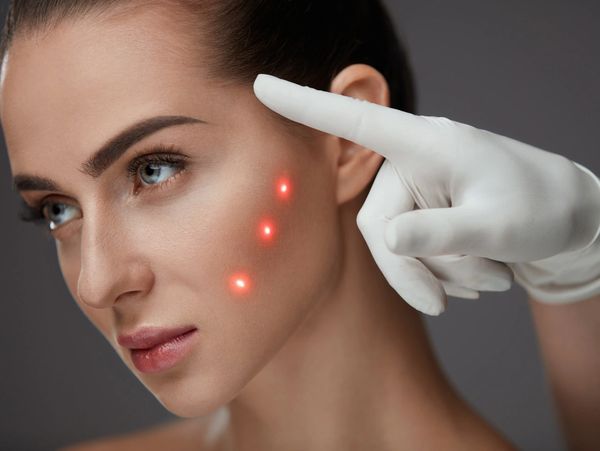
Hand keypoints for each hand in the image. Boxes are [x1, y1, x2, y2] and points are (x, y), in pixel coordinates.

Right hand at [253, 74, 599, 314]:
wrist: (567, 220)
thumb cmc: (540, 208)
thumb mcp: (497, 226)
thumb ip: (440, 234)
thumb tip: (387, 239)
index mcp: (428, 144)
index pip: (356, 122)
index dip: (306, 104)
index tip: (261, 85)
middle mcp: (414, 164)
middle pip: (379, 226)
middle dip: (416, 271)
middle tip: (455, 301)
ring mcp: (418, 191)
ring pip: (396, 248)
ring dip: (442, 274)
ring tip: (491, 277)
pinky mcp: (424, 214)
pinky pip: (412, 256)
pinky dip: (445, 275)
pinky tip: (483, 275)